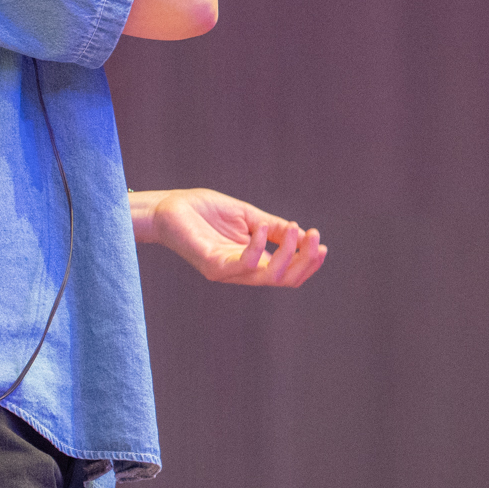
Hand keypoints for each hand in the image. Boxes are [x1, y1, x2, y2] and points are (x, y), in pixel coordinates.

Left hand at [133, 187, 325, 286]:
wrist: (168, 207)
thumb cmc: (204, 211)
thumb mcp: (248, 216)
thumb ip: (273, 227)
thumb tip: (302, 234)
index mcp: (252, 261)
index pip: (288, 273)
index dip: (308, 262)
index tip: (320, 241)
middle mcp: (242, 271)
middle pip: (285, 280)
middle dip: (306, 261)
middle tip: (315, 238)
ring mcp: (228, 271)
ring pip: (269, 277)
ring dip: (290, 255)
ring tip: (297, 230)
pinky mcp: (212, 265)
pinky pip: (244, 264)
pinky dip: (260, 247)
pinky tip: (262, 227)